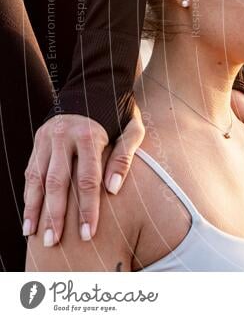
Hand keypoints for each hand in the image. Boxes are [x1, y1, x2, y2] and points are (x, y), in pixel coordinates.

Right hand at [22, 106, 144, 245]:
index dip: (88, 209)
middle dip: (55, 216)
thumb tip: (113, 190)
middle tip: (53, 242)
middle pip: (57, 183)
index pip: (87, 180)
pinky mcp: (38, 139)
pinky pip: (31, 170)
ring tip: (35, 234)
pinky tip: (30, 213)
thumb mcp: (133, 129)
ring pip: (37, 178)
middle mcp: (64, 137)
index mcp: (89, 135)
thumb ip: (125, 157)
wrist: (97, 82)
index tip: (88, 234)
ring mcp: (47, 138)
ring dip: (35, 208)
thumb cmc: (121, 112)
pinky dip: (29, 193)